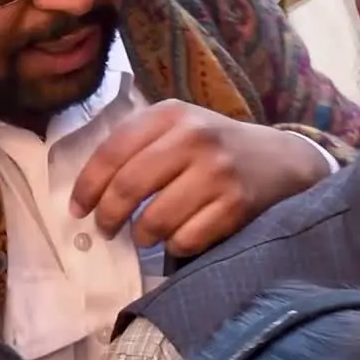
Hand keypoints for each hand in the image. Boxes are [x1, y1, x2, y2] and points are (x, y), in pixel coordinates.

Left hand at [70, 100, 331, 256]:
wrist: (281, 160)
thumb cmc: (213, 147)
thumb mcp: (177, 127)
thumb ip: (135, 146)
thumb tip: (86, 191)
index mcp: (170, 113)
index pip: (112, 151)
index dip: (88, 185)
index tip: (78, 208)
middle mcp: (194, 137)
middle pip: (129, 187)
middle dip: (108, 216)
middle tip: (105, 229)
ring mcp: (218, 172)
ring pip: (156, 220)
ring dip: (143, 235)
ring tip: (145, 234)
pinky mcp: (237, 205)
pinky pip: (186, 240)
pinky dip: (175, 245)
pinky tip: (179, 236)